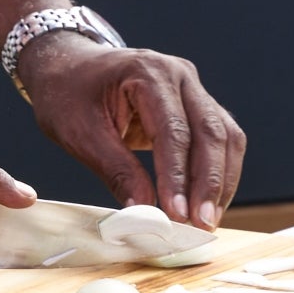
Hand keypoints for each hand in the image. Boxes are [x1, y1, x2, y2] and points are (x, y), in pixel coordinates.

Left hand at [15, 34, 246, 227]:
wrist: (69, 66)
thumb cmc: (68, 94)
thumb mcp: (80, 134)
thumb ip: (116, 171)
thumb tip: (143, 212)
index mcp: (148, 71)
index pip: (174, 130)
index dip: (177, 176)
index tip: (177, 214)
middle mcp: (180, 74)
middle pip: (210, 132)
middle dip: (209, 183)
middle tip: (200, 226)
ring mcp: (193, 87)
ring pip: (225, 136)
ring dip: (221, 181)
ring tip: (207, 222)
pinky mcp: (196, 104)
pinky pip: (220, 138)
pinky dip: (218, 172)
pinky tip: (208, 202)